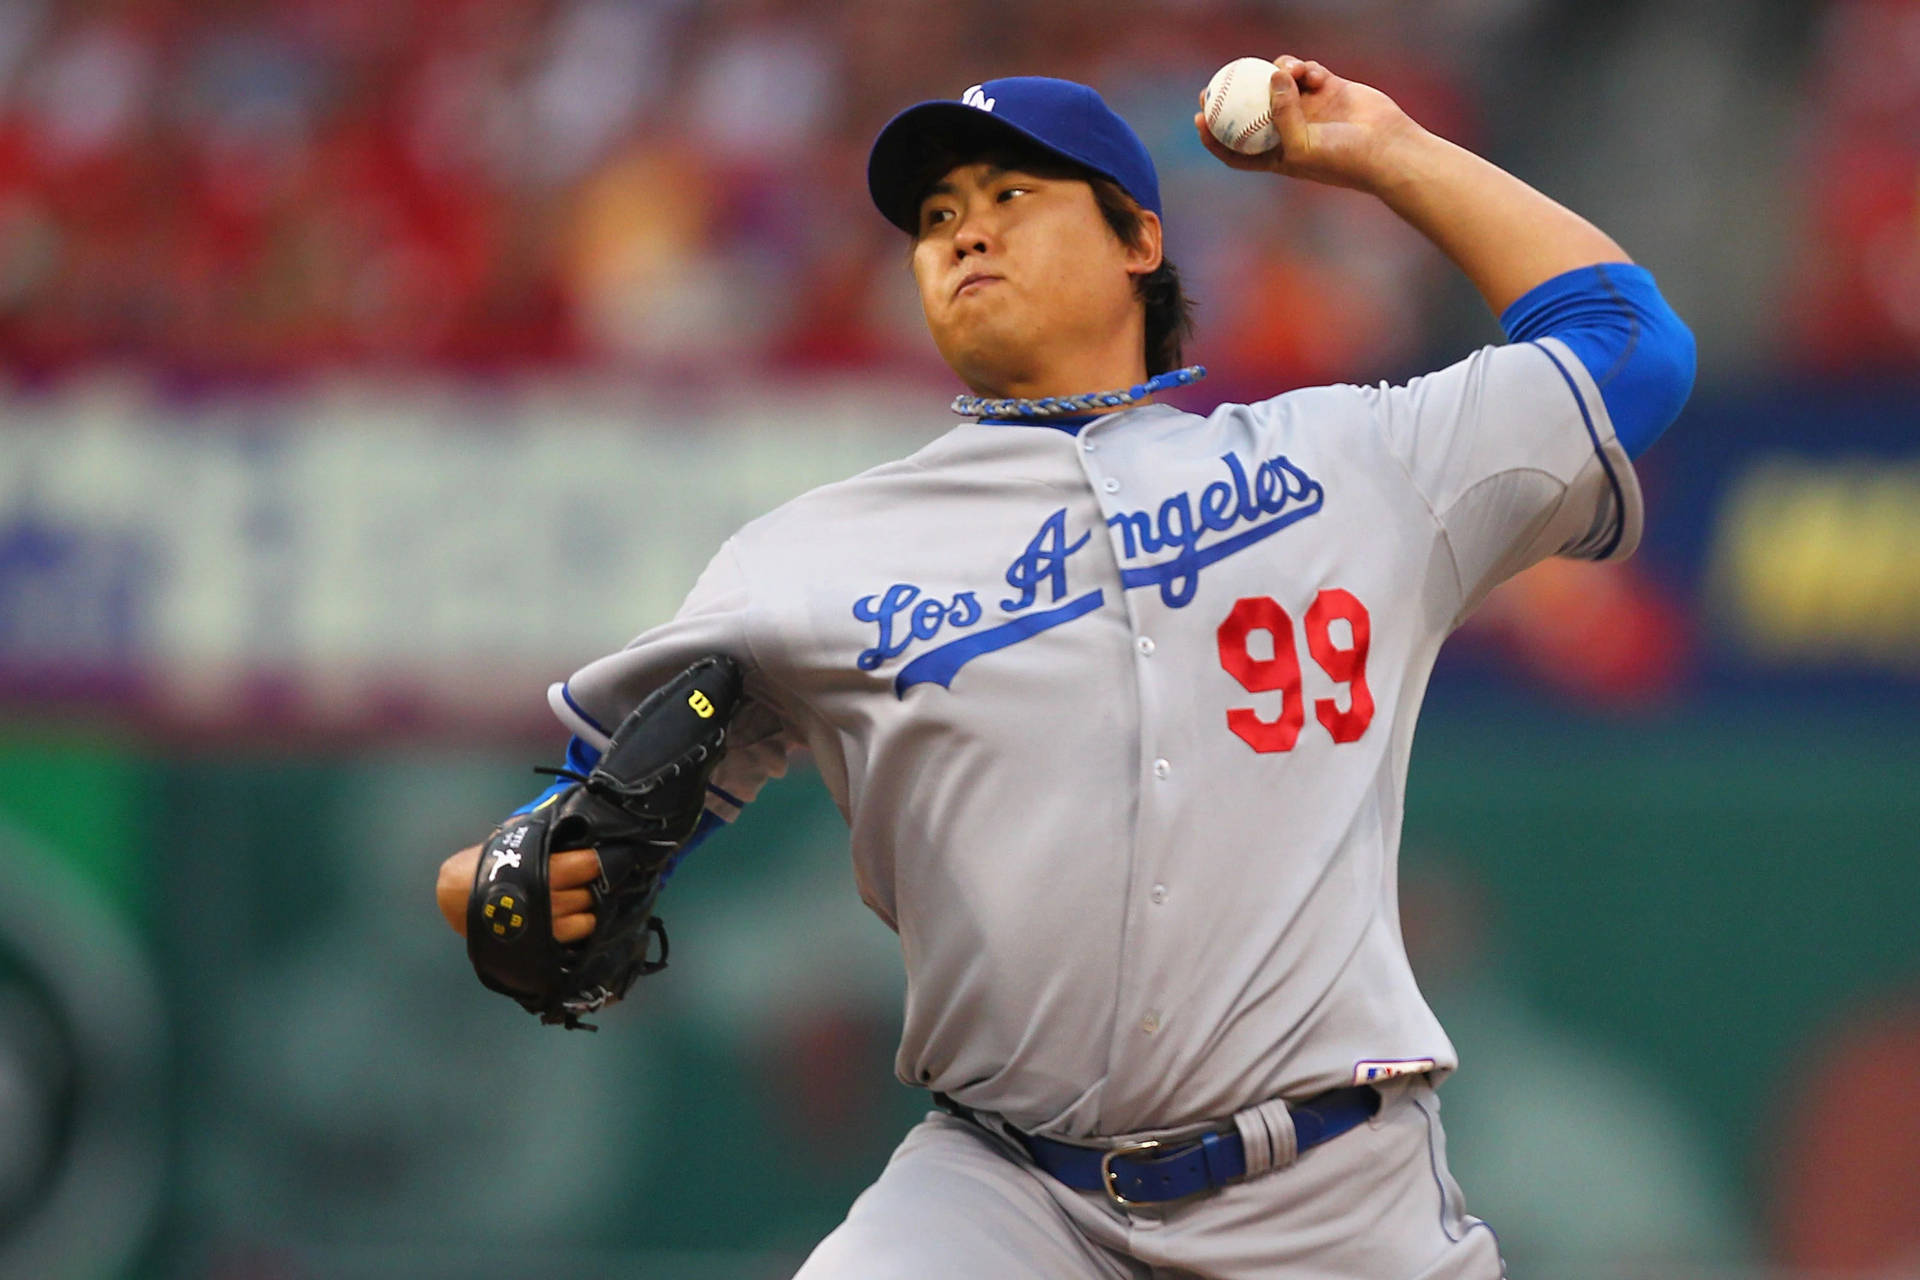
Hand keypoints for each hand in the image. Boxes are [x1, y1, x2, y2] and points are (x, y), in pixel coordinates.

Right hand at [435, 844, 601, 942]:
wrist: (453, 897)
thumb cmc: (484, 864)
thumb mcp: (509, 841)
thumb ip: (536, 834)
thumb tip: (564, 821)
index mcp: (537, 870)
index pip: (581, 866)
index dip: (594, 862)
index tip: (602, 857)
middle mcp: (543, 900)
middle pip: (585, 894)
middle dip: (593, 886)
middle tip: (595, 880)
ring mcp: (541, 926)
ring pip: (583, 921)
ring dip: (589, 910)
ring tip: (588, 900)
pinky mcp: (537, 945)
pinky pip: (570, 940)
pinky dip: (579, 929)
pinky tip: (579, 918)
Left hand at [1194, 56, 1419, 193]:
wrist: (1386, 148)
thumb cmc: (1342, 159)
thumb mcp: (1303, 145)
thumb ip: (1282, 114)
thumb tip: (1270, 75)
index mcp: (1277, 154)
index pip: (1236, 150)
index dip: (1214, 137)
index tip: (1199, 119)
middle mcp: (1289, 130)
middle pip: (1250, 111)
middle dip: (1230, 97)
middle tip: (1214, 83)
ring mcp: (1309, 109)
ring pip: (1278, 84)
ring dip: (1276, 73)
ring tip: (1286, 71)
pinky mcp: (1329, 89)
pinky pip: (1307, 71)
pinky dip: (1305, 68)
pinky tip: (1312, 73)